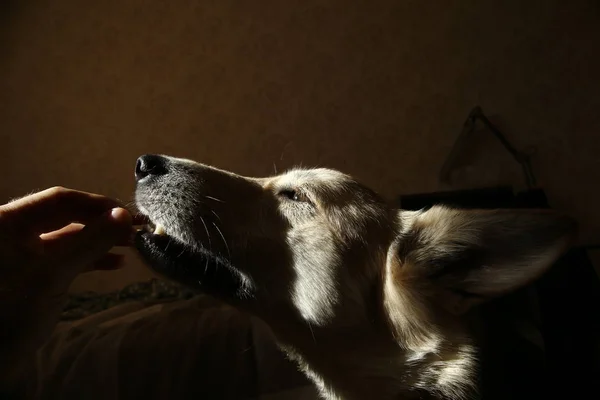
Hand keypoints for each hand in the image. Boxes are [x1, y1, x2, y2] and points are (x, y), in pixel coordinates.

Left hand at [0, 187, 136, 380]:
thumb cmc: (14, 310)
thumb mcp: (54, 273)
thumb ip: (90, 241)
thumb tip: (124, 216)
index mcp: (8, 221)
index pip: (59, 199)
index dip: (96, 204)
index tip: (127, 214)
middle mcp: (14, 231)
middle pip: (66, 215)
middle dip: (102, 222)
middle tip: (135, 228)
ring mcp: (24, 252)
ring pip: (69, 236)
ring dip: (100, 240)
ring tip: (131, 244)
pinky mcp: (34, 272)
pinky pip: (66, 256)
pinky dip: (90, 257)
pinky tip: (116, 262)